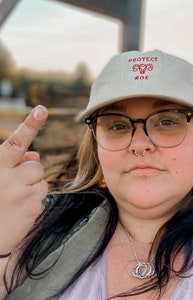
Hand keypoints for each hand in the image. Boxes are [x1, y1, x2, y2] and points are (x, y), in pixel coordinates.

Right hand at [0, 106, 48, 253]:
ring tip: (14, 201)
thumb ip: (15, 163)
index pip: (16, 142)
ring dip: (32, 189)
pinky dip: (34, 202)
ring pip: (42, 181)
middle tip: (12, 189)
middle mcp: (8, 176)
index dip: (31, 125)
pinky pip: (43, 196)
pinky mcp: (33, 206)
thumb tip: (37, 154)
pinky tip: (18, 210)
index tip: (42, 110)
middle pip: (37, 165)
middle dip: (29, 174)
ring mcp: (21, 192)